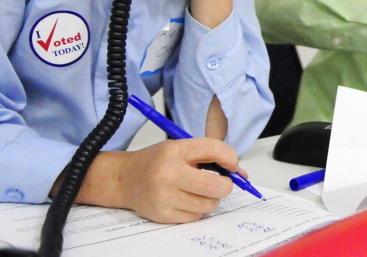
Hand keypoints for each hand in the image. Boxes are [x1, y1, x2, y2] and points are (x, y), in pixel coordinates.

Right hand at [69, 138, 244, 223]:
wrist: (124, 178)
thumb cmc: (158, 161)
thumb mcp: (180, 148)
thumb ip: (210, 157)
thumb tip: (242, 174)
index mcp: (176, 150)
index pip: (214, 149)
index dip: (231, 158)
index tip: (232, 165)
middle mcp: (169, 173)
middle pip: (215, 186)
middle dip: (226, 185)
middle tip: (222, 183)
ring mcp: (164, 196)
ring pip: (208, 204)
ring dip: (212, 199)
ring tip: (201, 191)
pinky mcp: (162, 214)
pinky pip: (195, 217)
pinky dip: (198, 210)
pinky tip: (188, 200)